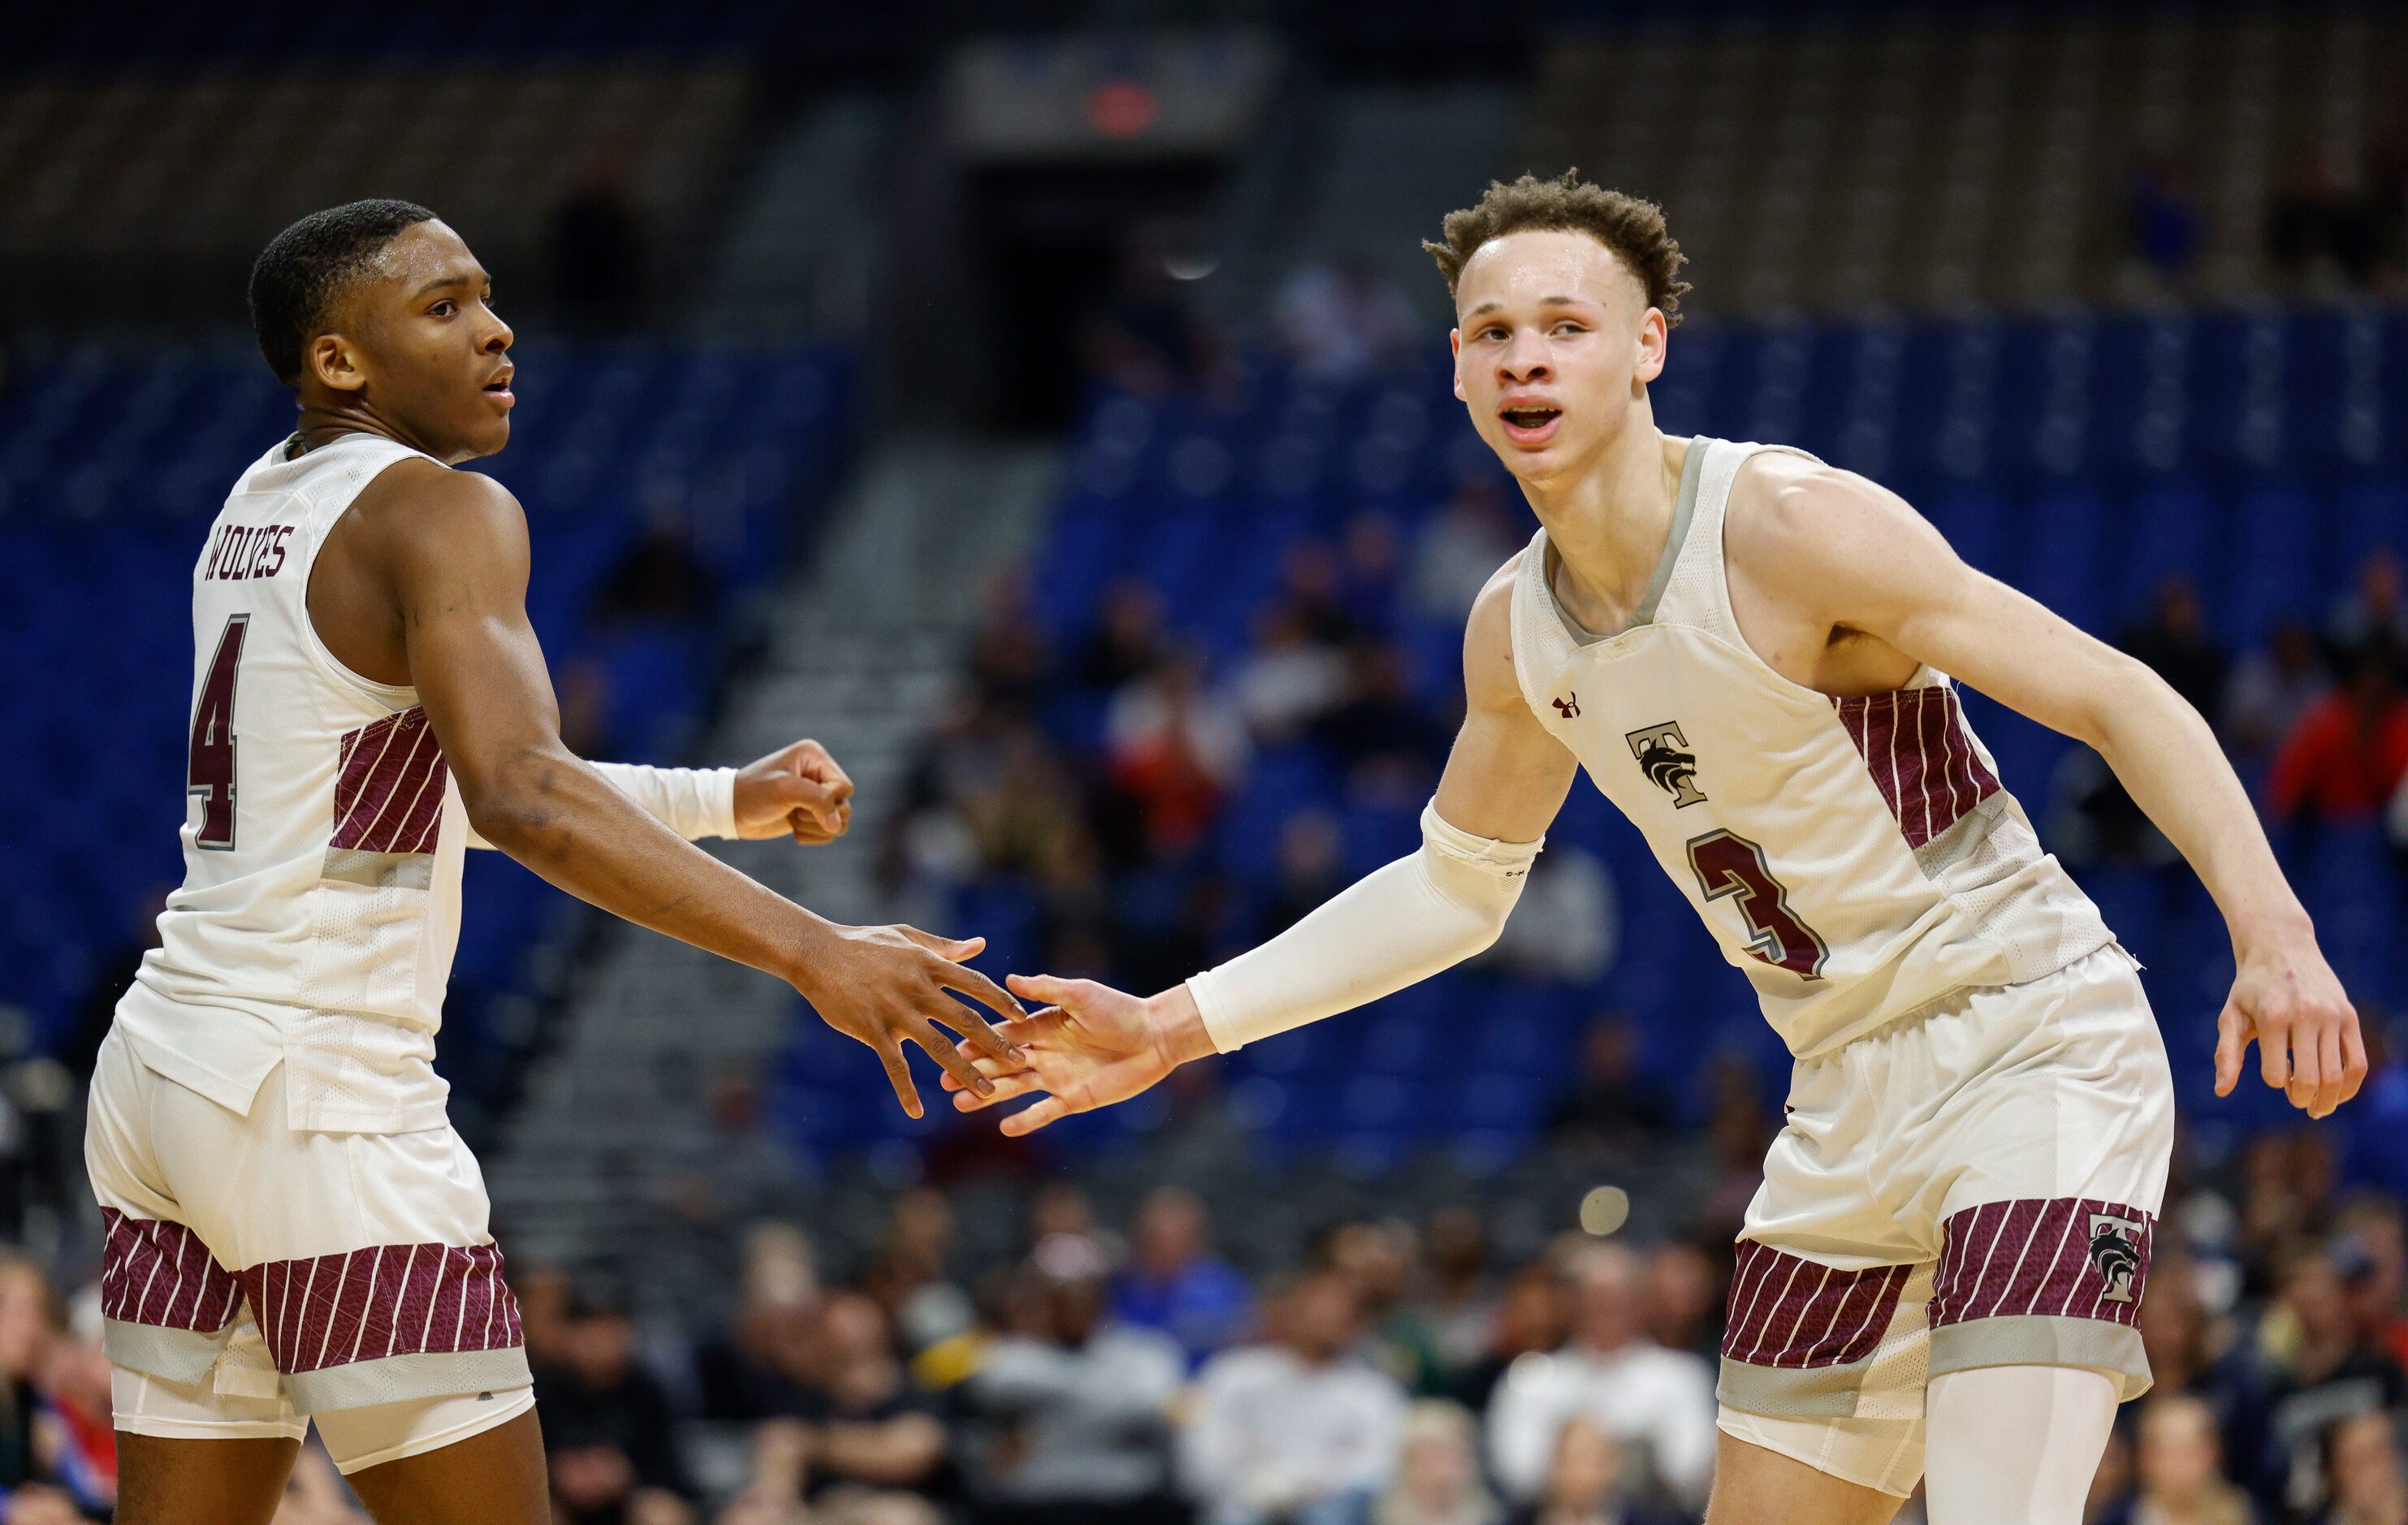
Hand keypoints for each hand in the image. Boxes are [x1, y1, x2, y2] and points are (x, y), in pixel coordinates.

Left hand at [734, 738, 853, 842]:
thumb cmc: (754, 793)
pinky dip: (811, 835)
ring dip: (814, 827)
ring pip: (840, 822)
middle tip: (793, 811)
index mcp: (815, 757)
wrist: (730, 811)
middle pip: (845, 806)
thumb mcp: (785, 790)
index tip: (802, 805)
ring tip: (792, 818)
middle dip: (819, 816)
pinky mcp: (811, 814)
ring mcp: (816, 795)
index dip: (828, 802)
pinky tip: (792, 827)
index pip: (844, 787)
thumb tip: (838, 825)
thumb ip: (818, 801)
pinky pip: (829, 832)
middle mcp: (819, 773)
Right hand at [796, 924, 1026, 1117]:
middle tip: (1021, 1061)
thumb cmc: (864, 943)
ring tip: (989, 1092)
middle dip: (996, 1042)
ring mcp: (895, 1011)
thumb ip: (945, 947)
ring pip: (938, 1046)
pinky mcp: (872, 1030)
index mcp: (929, 965)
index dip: (1002, 1002)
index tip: (1023, 1018)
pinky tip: (916, 1112)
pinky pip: (894, 1065)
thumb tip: (981, 945)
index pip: (976, 985)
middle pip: (966, 1018)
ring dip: (966, 1070)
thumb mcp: (908, 938)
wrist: (817, 953)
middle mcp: (918, 988)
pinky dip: (905, 1090)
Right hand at [942, 976, 1214, 1135]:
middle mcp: (1044, 1052)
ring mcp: (1056, 1077)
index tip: (950, 1046)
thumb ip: (1046, 989)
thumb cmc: (1120, 1010)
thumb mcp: (1081, 994)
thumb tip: (1010, 980)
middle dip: (974, 1070)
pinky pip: (1044, 1111)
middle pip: (1001, 1063)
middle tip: (944, 1079)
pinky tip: (1004, 1128)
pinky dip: (1026, 1120)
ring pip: (1015, 1088)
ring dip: (989, 1096)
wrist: (1155, 1037)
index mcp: (1041, 1025)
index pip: (1002, 1034)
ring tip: (961, 1104)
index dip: (977, 1041)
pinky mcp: (1074, 1098)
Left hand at [2214, 926, 2366, 1119]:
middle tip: (2298, 1102)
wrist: (2282, 947)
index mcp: (2273, 1016)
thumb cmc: (2251, 987)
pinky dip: (2350, 1085)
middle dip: (2303, 1098)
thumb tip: (2221, 1091)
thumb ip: (2227, 1053)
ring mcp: (2331, 1015)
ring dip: (2328, 1100)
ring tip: (2317, 1108)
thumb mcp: (2231, 1015)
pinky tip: (2338, 1095)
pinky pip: (2358, 1061)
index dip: (2276, 1082)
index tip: (2274, 1078)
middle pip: (2311, 1078)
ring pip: (2336, 1074)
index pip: (2276, 1073)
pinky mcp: (2349, 1016)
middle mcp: (2305, 1014)